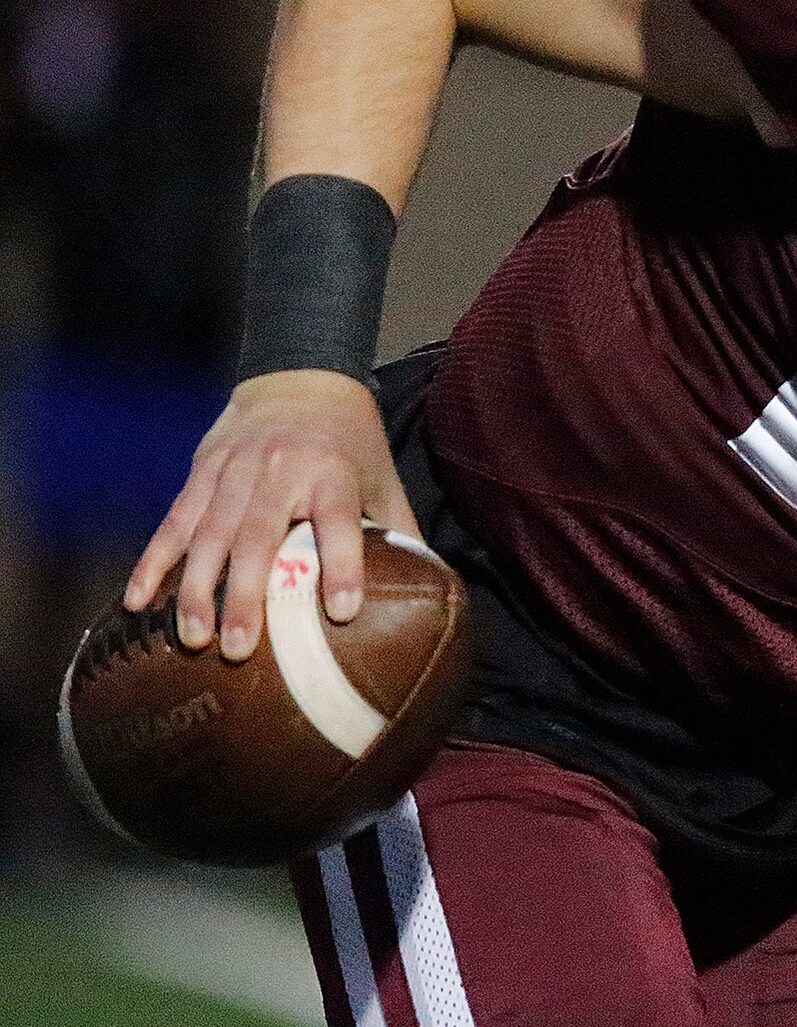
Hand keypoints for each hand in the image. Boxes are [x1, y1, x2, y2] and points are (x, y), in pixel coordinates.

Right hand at [122, 369, 416, 659]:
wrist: (300, 378)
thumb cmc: (349, 442)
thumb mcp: (382, 476)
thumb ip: (397, 529)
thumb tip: (429, 588)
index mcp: (332, 473)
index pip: (338, 522)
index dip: (342, 566)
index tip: (341, 612)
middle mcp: (280, 471)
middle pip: (258, 537)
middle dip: (245, 594)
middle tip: (239, 648)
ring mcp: (233, 472)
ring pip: (208, 534)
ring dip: (195, 588)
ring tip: (194, 637)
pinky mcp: (200, 472)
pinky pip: (173, 522)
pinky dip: (153, 561)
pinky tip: (137, 601)